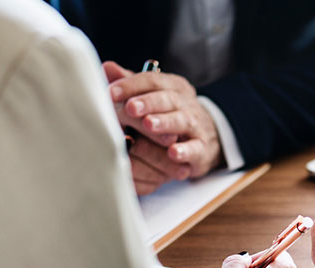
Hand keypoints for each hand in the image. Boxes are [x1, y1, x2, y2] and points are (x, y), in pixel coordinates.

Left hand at [104, 61, 223, 193]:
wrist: (207, 138)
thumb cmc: (171, 115)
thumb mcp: (153, 97)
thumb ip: (131, 85)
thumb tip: (107, 68)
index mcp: (172, 86)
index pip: (152, 80)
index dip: (131, 85)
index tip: (111, 92)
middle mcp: (186, 103)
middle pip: (167, 99)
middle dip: (148, 102)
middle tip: (130, 107)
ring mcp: (196, 125)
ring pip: (182, 121)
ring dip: (165, 122)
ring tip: (148, 124)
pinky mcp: (202, 149)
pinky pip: (195, 148)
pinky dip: (185, 151)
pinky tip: (173, 153)